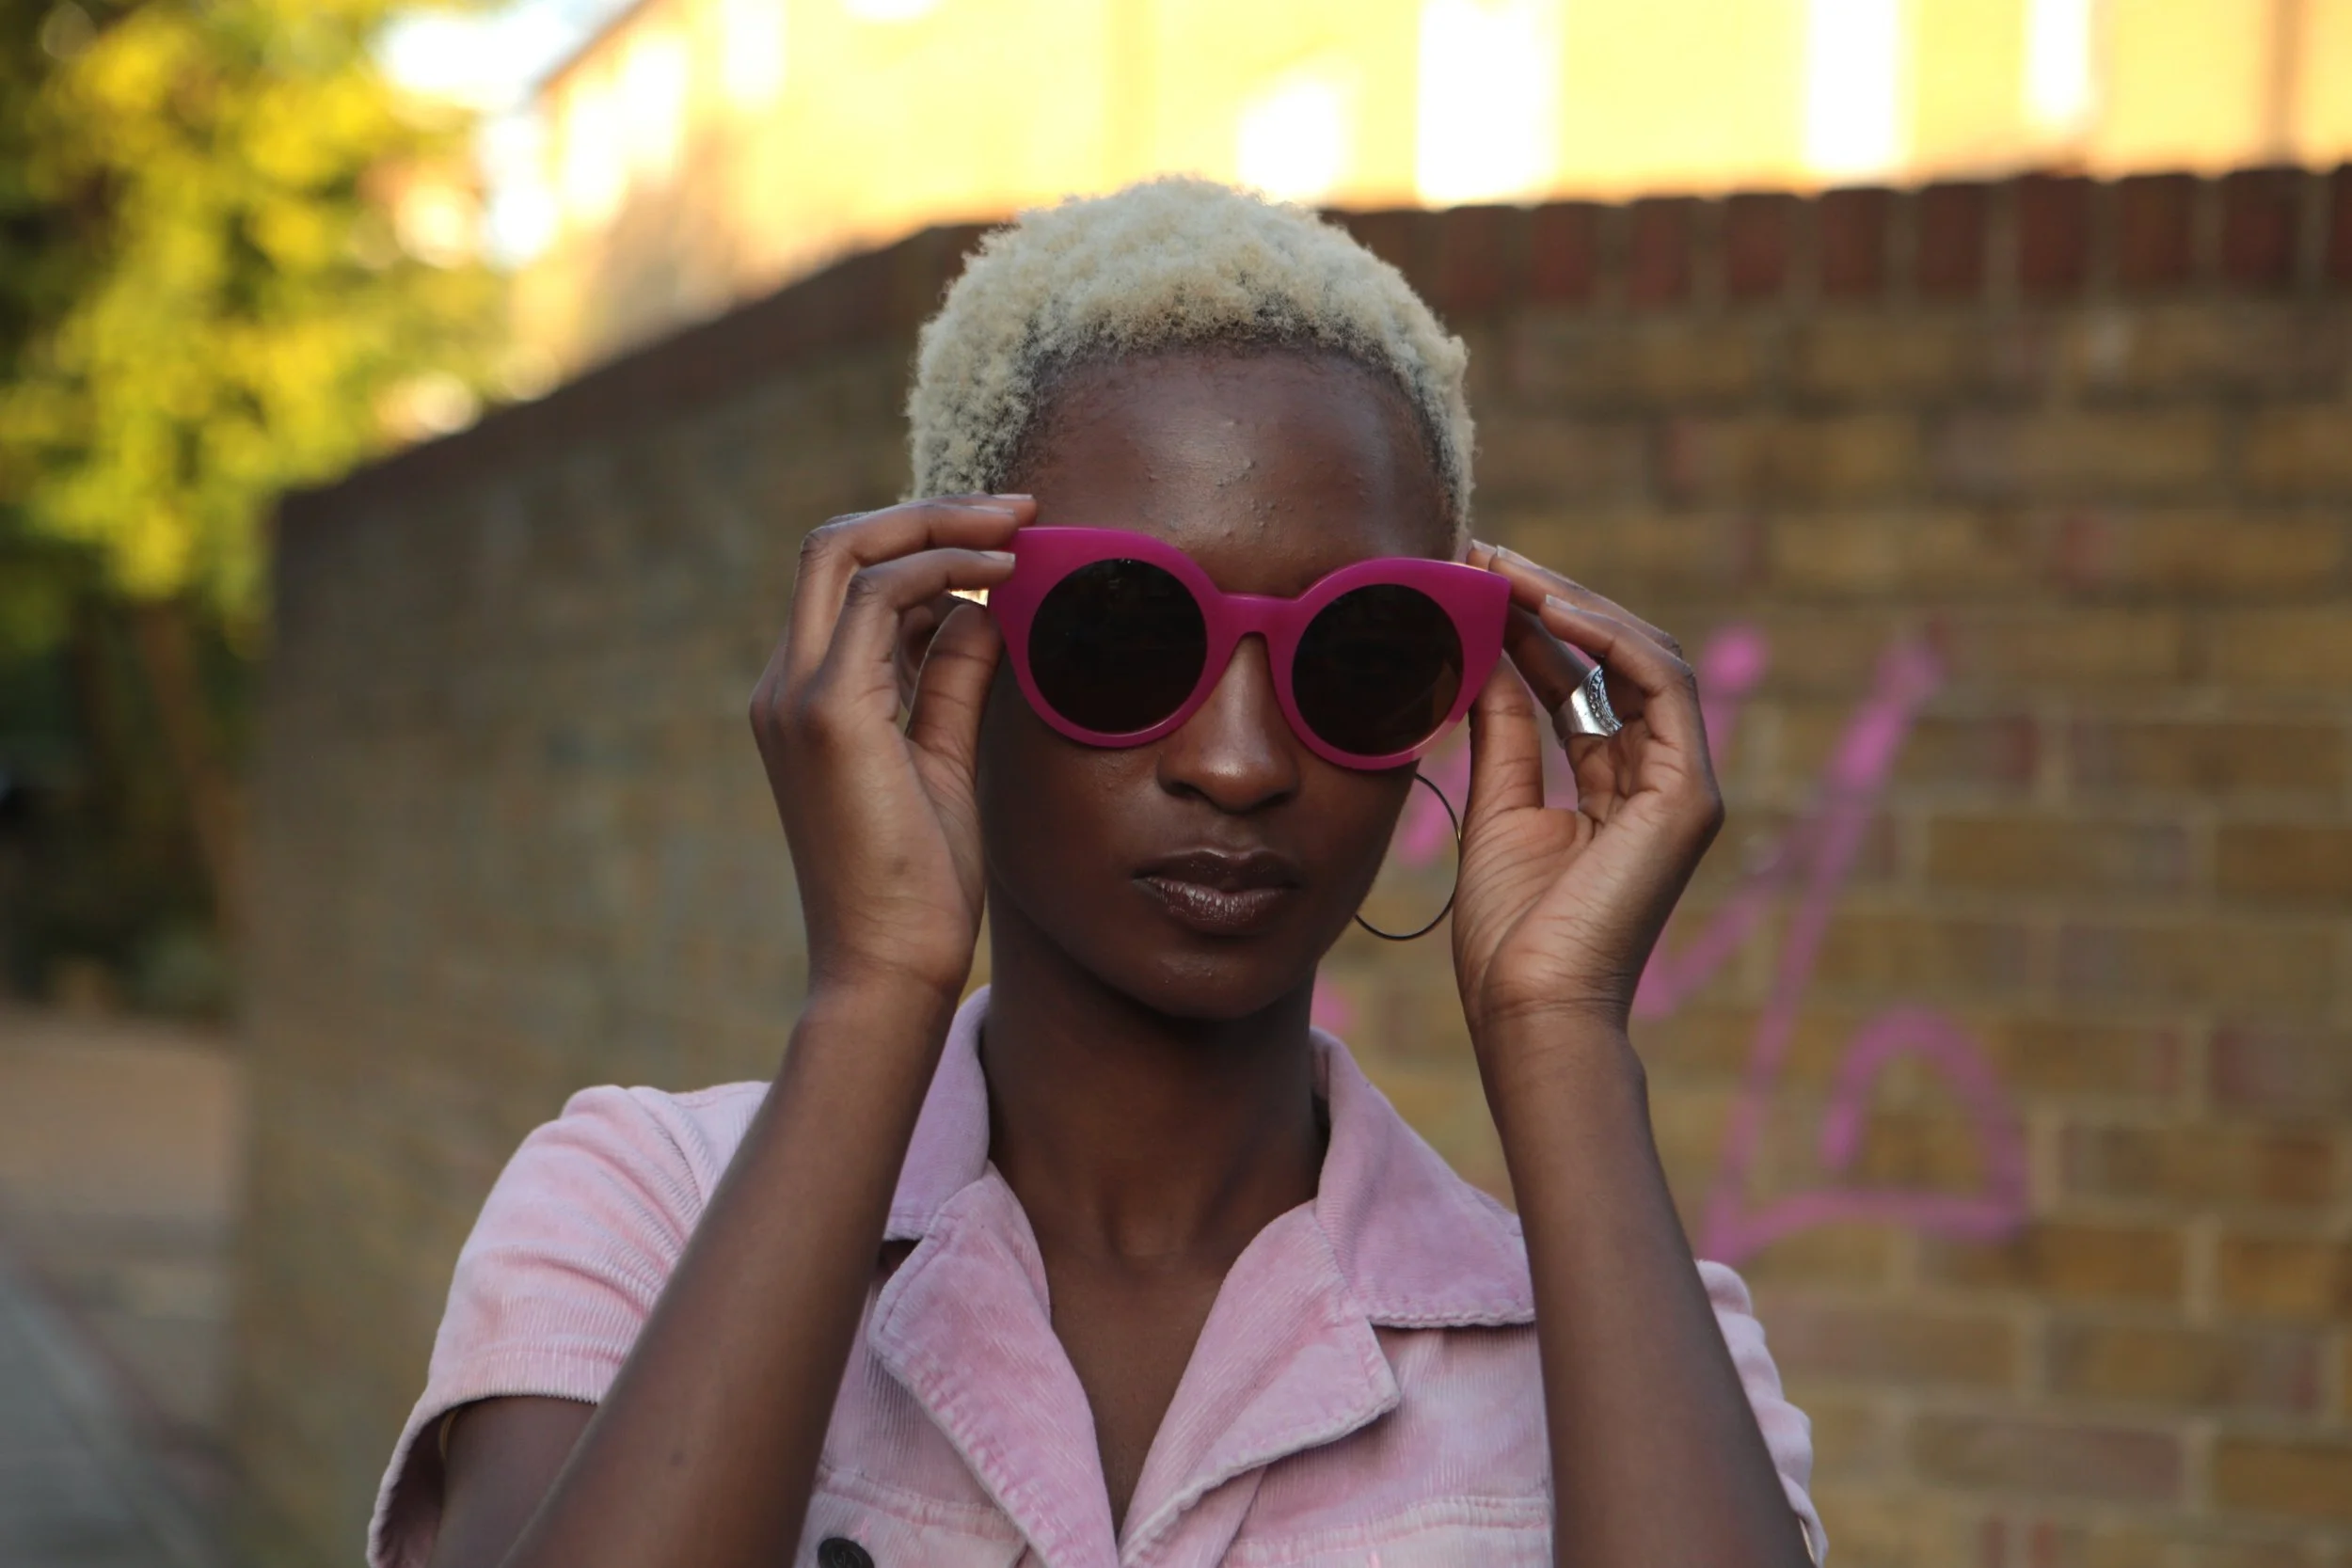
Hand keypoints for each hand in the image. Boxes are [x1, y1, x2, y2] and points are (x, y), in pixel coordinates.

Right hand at [749, 497, 1032, 1001]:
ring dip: (943, 527)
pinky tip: (1008, 580)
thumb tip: (984, 609)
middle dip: (929, 512)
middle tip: (1019, 508)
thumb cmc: (919, 883)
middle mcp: (784, 685)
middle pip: (835, 543)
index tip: (1008, 537)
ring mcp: (795, 695)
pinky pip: (882, 599)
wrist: (888, 968)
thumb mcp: (945, 759)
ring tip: (1023, 530)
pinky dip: (946, 572)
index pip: (847, 579)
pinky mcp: (825, 713)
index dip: (924, 542)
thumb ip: (954, 680)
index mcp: (803, 697)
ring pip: (848, 550)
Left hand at [1450, 543, 1723, 1049]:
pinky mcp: (1689, 797)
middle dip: (1550, 602)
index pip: (1583, 683)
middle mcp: (1658, 780)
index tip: (1471, 580)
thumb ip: (1504, 732)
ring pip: (1645, 659)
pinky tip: (1547, 607)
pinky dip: (1608, 639)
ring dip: (1573, 606)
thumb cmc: (1509, 937)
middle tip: (1482, 555)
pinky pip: (1660, 687)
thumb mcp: (1496, 809)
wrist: (1530, 1010)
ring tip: (1503, 568)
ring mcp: (1683, 787)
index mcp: (1615, 790)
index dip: (1530, 627)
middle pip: (1616, 661)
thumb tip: (1487, 656)